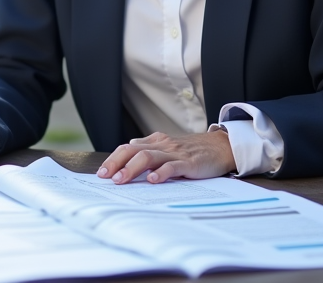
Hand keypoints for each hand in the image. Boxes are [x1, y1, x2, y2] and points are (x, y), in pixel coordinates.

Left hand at [97, 131, 235, 183]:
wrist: (221, 146)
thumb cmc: (192, 150)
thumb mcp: (168, 147)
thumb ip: (149, 149)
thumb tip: (127, 150)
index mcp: (155, 141)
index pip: (127, 148)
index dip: (113, 159)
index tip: (101, 173)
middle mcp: (162, 145)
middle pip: (132, 151)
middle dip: (116, 163)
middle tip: (105, 177)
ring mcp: (175, 153)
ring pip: (148, 157)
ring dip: (132, 169)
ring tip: (121, 180)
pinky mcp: (189, 163)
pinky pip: (172, 166)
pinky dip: (161, 172)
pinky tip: (153, 180)